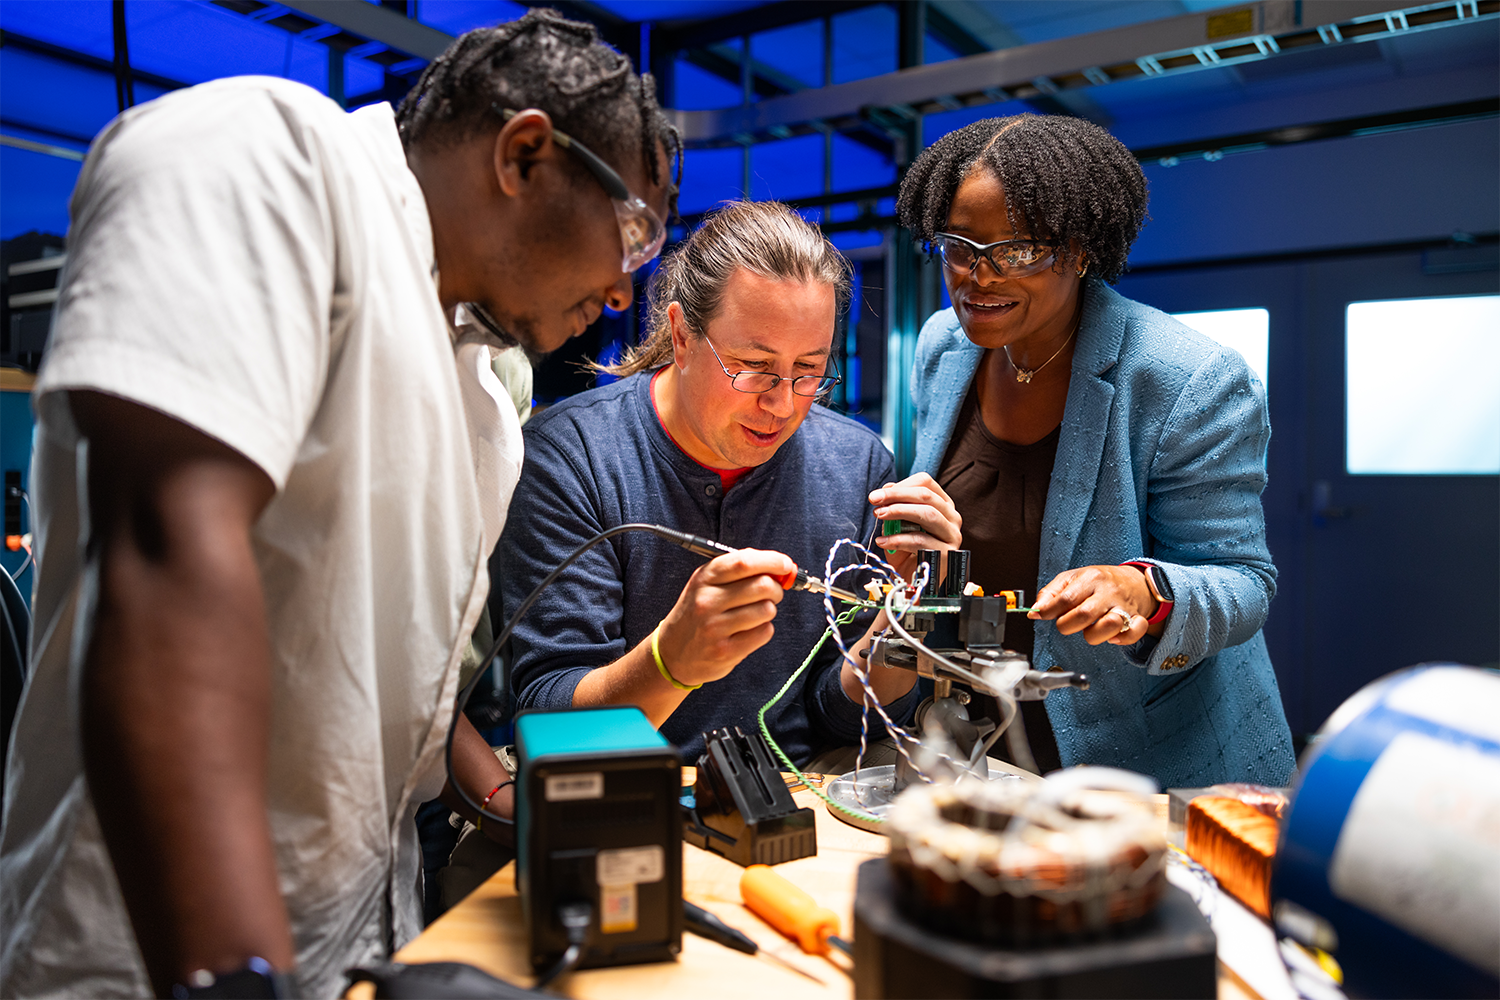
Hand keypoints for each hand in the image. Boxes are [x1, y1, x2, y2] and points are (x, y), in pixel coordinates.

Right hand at [654, 548, 795, 687]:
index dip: (772, 561)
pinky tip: (750, 630)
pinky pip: (764, 632)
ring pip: (766, 610)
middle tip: (773, 592)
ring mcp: (715, 628)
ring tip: (756, 613)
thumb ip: (738, 571)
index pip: (744, 562)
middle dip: (777, 588)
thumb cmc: (697, 613)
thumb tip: (778, 565)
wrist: (671, 652)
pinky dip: (764, 629)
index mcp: (704, 579)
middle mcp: (707, 601)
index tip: (786, 565)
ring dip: (769, 610)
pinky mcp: (725, 651)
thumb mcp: (706, 584)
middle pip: (762, 585)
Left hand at [868, 473, 962, 582]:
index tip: (879, 493)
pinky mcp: (946, 553)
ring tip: (879, 515)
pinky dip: (898, 539)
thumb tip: (886, 491)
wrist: (917, 583)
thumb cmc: (908, 552)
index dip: (901, 485)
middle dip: (896, 495)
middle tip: (874, 499)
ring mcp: (952, 535)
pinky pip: (920, 541)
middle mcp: (952, 518)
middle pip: (926, 496)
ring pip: (928, 514)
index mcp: (943, 505)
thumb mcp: (901, 526)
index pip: (926, 483)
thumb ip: (897, 508)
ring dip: (899, 511)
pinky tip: (883, 541)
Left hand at [1027, 565, 1159, 645]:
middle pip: (1084, 614)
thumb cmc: (1099, 581)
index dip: (1049, 611)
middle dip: (1068, 626)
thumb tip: (1035, 611)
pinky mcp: (1137, 618)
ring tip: (1091, 629)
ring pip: (1110, 625)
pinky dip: (1123, 639)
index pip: (1066, 598)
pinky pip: (1134, 632)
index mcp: (1091, 579)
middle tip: (1067, 624)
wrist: (1134, 580)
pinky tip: (1113, 637)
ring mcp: (1124, 606)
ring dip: (1095, 635)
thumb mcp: (1072, 578)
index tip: (1041, 615)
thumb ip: (1051, 593)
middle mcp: (1108, 592)